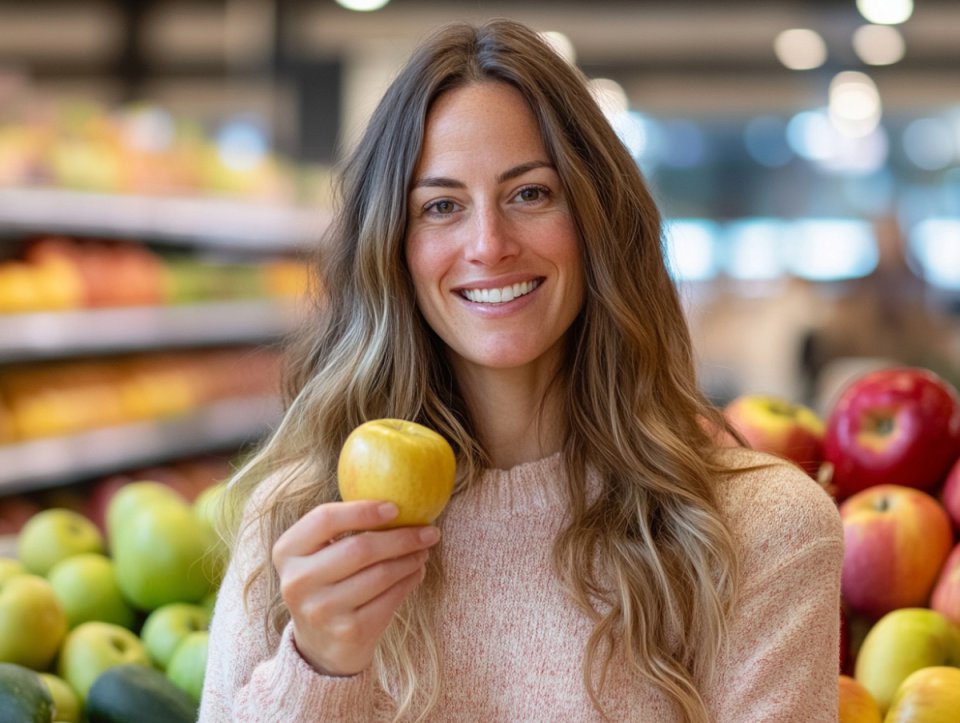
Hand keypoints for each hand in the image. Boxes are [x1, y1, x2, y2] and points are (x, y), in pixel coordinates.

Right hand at [271, 500, 438, 675]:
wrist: (321, 645)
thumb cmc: (327, 584)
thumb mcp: (318, 555)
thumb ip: (342, 528)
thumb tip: (397, 499)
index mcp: (287, 552)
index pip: (324, 519)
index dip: (362, 510)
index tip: (396, 507)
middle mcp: (297, 581)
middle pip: (359, 548)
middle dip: (402, 537)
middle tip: (428, 531)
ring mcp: (321, 610)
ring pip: (380, 574)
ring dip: (410, 559)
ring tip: (423, 551)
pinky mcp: (347, 631)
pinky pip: (390, 598)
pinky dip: (409, 581)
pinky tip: (416, 572)